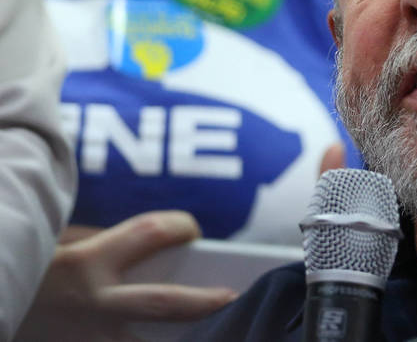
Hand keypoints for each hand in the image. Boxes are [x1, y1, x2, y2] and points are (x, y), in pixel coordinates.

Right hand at [17, 211, 236, 341]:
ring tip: (220, 333)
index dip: (180, 226)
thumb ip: (120, 257)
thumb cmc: (42, 279)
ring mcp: (88, 338)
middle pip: (162, 304)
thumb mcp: (75, 257)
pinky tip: (182, 340)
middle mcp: (92, 303)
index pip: (149, 232)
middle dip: (203, 302)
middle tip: (233, 296)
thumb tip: (179, 256)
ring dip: (181, 340)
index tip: (194, 230)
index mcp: (87, 262)